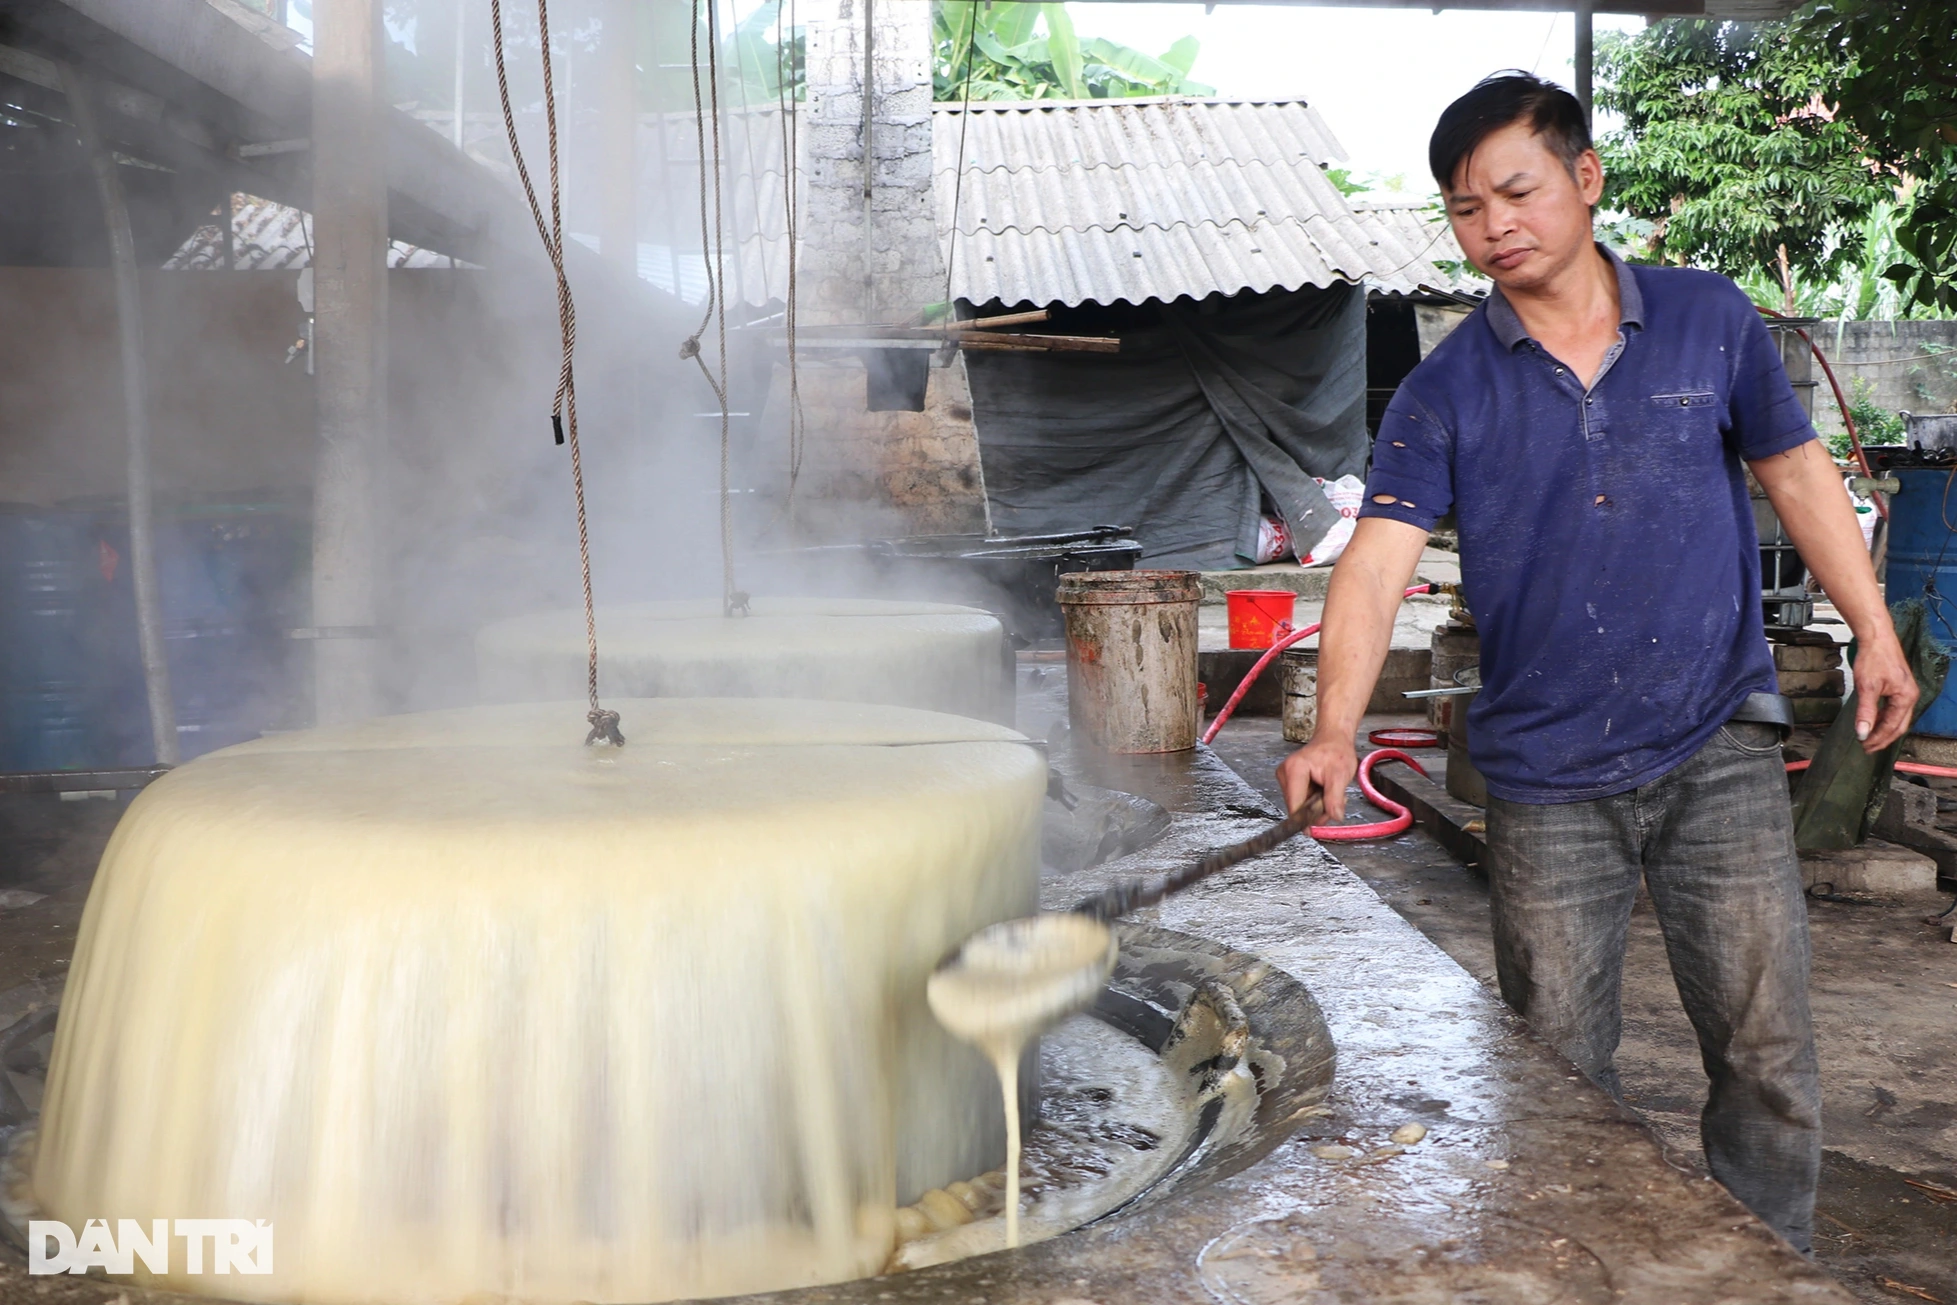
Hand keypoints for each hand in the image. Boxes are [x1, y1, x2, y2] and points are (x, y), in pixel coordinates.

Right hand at [1276, 736, 1355, 822]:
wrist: (1333, 739)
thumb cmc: (1336, 751)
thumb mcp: (1340, 775)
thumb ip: (1335, 798)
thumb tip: (1334, 816)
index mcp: (1294, 770)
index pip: (1294, 805)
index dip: (1305, 819)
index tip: (1314, 830)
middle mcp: (1284, 773)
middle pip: (1295, 807)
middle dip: (1315, 811)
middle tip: (1334, 803)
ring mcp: (1285, 777)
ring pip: (1298, 805)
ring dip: (1315, 807)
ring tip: (1329, 792)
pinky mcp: (1288, 781)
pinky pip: (1299, 800)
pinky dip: (1312, 801)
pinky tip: (1322, 791)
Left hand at [1851, 634, 1917, 752]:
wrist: (1877, 637)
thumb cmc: (1873, 658)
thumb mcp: (1867, 687)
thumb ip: (1866, 712)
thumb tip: (1863, 733)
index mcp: (1906, 698)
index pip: (1892, 727)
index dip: (1878, 739)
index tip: (1864, 747)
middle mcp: (1910, 696)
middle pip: (1899, 726)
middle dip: (1883, 738)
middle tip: (1867, 748)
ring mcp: (1906, 692)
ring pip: (1897, 718)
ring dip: (1883, 729)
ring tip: (1868, 738)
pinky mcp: (1900, 687)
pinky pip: (1894, 709)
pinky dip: (1884, 718)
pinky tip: (1873, 721)